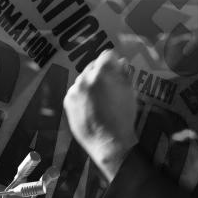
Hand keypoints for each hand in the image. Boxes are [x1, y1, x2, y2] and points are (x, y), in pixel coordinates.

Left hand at [63, 50, 137, 180]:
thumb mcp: (129, 93)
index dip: (114, 61)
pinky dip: (82, 94)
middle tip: (109, 85)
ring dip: (90, 83)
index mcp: (102, 74)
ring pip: (83, 79)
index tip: (117, 69)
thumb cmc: (122, 117)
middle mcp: (85, 79)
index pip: (107, 55)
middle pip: (93, 66)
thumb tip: (121, 61)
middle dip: (101, 72)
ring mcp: (74, 90)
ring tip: (100, 99)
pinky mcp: (67, 101)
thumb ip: (124, 74)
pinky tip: (90, 106)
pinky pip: (75, 91)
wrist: (107, 142)